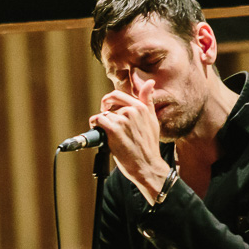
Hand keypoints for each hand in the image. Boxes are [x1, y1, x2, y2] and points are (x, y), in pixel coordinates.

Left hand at [89, 80, 169, 204]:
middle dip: (105, 113)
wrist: (147, 166)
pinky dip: (95, 126)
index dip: (109, 101)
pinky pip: (97, 120)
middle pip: (109, 105)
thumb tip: (150, 82)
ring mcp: (123, 119)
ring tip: (109, 136)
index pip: (118, 95)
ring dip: (102, 124)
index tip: (107, 108)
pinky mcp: (114, 129)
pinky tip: (101, 134)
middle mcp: (133, 110)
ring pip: (104, 115)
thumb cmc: (149, 146)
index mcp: (142, 107)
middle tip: (106, 124)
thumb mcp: (152, 120)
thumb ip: (148, 101)